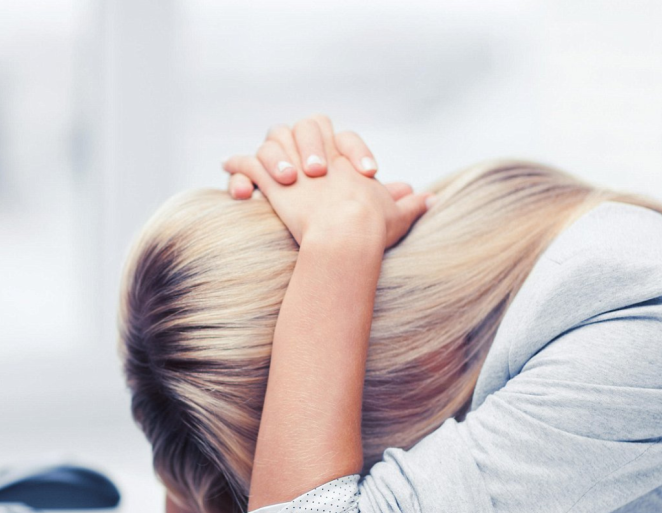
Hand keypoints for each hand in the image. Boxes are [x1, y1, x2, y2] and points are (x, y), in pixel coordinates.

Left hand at [223, 115, 431, 250]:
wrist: (348, 235)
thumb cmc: (373, 228)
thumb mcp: (397, 214)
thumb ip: (412, 203)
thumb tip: (432, 199)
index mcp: (344, 160)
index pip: (334, 135)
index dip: (329, 146)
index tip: (331, 170)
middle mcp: (317, 155)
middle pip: (301, 127)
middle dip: (298, 141)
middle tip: (303, 169)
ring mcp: (294, 166)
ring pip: (274, 141)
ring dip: (270, 155)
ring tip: (269, 171)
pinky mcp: (272, 182)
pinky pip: (247, 164)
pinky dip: (237, 167)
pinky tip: (228, 168)